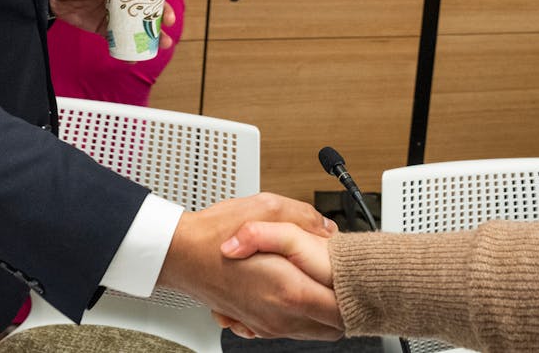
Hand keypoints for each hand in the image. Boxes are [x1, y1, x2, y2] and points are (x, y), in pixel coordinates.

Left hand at [48, 0, 175, 47]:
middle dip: (162, 13)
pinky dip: (128, 49)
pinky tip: (136, 57)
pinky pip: (119, 39)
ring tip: (163, 43)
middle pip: (149, 4)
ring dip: (153, 34)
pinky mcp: (104, 27)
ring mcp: (115, 12)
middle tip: (168, 21)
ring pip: (139, 24)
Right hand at [158, 192, 341, 340]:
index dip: (357, 292)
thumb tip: (327, 228)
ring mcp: (268, 324)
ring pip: (317, 331)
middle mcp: (281, 315)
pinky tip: (299, 293)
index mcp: (290, 289)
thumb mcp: (264, 208)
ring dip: (326, 312)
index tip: (358, 276)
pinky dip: (305, 318)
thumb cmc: (215, 235)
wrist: (181, 255)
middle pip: (336, 326)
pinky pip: (294, 332)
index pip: (343, 306)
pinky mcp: (256, 325)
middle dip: (347, 306)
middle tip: (345, 281)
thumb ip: (304, 217)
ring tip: (323, 283)